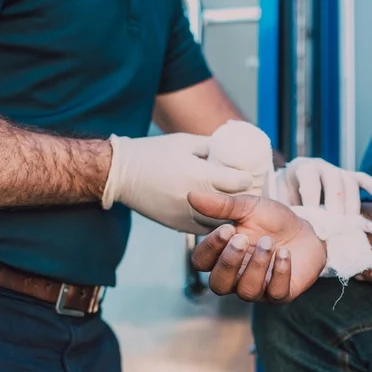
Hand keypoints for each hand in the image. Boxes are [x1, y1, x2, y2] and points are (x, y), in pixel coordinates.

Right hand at [101, 133, 254, 233]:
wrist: (121, 174)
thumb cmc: (155, 152)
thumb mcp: (186, 142)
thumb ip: (211, 147)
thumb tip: (232, 150)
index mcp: (201, 175)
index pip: (239, 182)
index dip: (248, 179)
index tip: (250, 176)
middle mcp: (197, 199)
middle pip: (233, 205)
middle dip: (243, 198)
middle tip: (250, 192)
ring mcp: (187, 216)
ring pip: (220, 222)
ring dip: (230, 215)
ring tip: (236, 207)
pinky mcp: (177, 226)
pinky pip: (203, 229)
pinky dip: (213, 224)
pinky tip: (217, 216)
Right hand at [188, 192, 326, 302]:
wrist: (306, 230)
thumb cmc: (271, 222)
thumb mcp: (247, 207)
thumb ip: (221, 205)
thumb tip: (191, 195)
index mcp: (221, 256)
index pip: (201, 262)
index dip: (210, 248)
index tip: (227, 228)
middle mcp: (236, 278)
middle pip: (218, 285)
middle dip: (229, 262)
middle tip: (242, 239)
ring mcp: (258, 289)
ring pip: (247, 291)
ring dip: (256, 265)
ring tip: (268, 242)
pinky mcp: (281, 294)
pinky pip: (275, 293)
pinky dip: (280, 272)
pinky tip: (284, 252)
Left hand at [266, 157, 371, 214]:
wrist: (290, 183)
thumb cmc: (284, 195)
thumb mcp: (278, 198)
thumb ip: (284, 206)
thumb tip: (289, 220)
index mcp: (301, 168)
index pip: (310, 178)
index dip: (312, 197)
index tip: (314, 218)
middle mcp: (321, 165)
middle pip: (334, 179)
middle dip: (336, 203)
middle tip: (336, 224)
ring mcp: (336, 170)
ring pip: (349, 181)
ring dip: (352, 202)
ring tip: (352, 222)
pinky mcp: (347, 176)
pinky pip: (361, 177)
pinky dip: (370, 184)